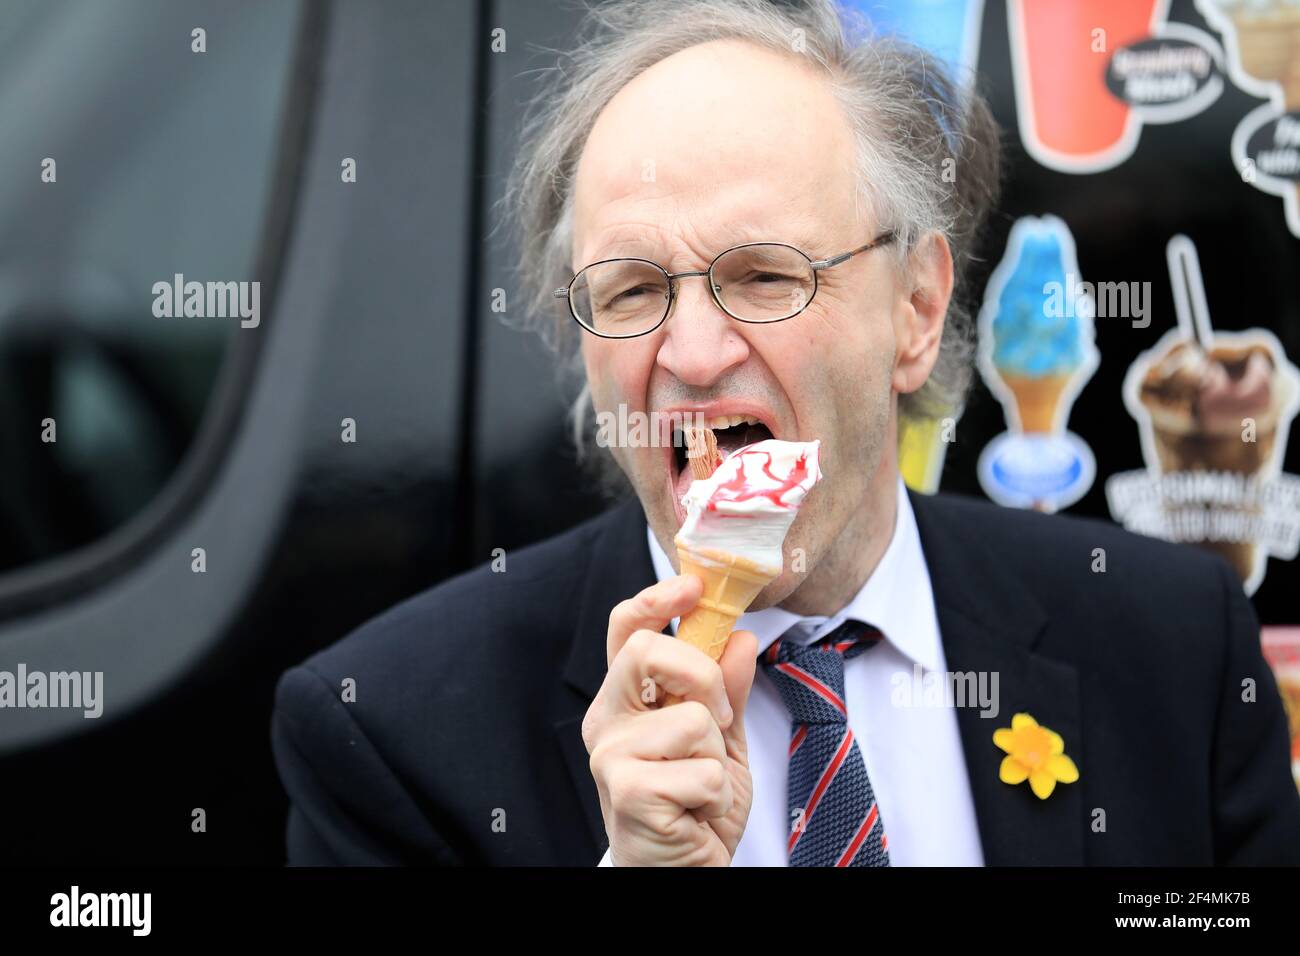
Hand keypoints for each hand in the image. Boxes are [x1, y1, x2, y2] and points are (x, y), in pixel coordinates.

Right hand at [581, 574, 758, 865]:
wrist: (687, 875)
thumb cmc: (696, 810)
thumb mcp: (722, 743)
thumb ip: (728, 693)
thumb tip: (740, 640)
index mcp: (627, 700)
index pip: (625, 630)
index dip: (655, 600)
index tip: (693, 587)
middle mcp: (607, 721)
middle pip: (645, 652)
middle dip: (701, 675)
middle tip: (717, 716)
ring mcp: (610, 757)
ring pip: (689, 720)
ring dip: (715, 758)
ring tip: (700, 787)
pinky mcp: (627, 793)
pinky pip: (699, 770)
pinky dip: (714, 794)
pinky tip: (695, 813)